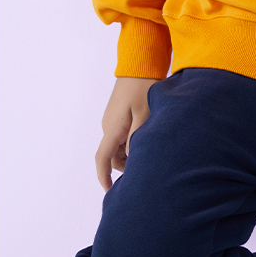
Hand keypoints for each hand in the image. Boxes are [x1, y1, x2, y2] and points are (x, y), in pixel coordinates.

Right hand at [95, 76, 157, 190]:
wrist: (139, 64)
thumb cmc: (144, 87)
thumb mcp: (145, 114)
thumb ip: (138, 138)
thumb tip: (132, 159)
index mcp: (112, 128)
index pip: (102, 159)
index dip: (104, 178)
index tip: (110, 192)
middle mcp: (108, 126)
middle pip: (114, 156)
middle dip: (127, 165)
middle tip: (148, 166)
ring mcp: (113, 119)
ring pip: (119, 146)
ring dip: (131, 152)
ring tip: (153, 150)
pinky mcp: (119, 114)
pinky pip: (123, 135)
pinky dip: (132, 142)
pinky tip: (149, 138)